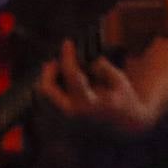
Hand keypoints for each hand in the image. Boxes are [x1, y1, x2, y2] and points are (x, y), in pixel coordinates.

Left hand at [38, 40, 156, 134]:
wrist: (124, 125)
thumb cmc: (122, 99)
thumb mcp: (119, 81)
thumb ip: (103, 68)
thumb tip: (88, 60)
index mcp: (90, 103)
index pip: (72, 75)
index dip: (68, 56)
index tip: (67, 42)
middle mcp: (73, 112)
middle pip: (46, 89)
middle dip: (48, 71)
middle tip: (54, 61)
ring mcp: (64, 117)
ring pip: (42, 94)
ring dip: (47, 78)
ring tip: (59, 69)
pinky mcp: (60, 118)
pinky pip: (46, 99)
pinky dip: (50, 86)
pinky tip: (60, 79)